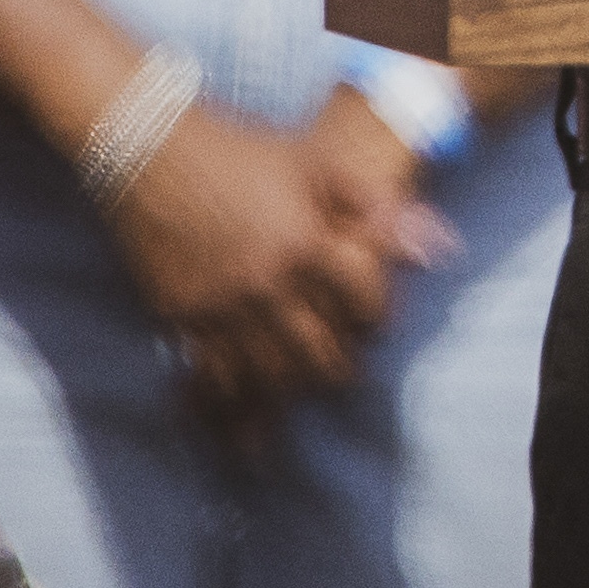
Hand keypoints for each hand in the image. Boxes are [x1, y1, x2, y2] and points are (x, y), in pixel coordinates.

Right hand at [97, 98, 447, 425]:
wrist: (149, 148)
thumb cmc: (239, 148)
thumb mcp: (314, 160)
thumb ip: (374, 207)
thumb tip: (439, 249)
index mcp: (307, 242)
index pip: (364, 304)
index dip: (379, 318)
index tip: (376, 326)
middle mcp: (267, 284)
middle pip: (319, 355)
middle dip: (339, 372)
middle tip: (344, 376)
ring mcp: (221, 307)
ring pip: (268, 378)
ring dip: (290, 400)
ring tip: (300, 406)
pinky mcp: (181, 319)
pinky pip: (210, 381)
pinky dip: (229, 414)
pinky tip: (241, 439)